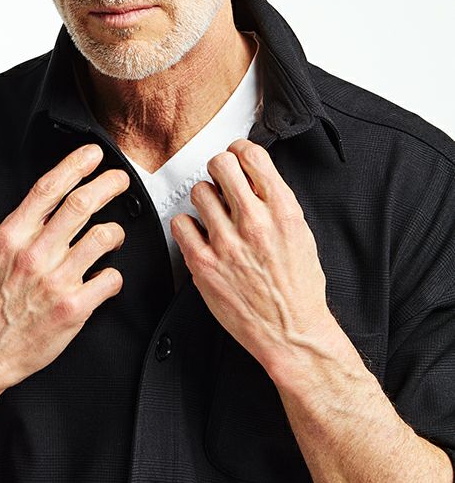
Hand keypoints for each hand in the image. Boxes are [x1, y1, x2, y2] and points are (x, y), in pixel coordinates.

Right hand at [0, 144, 128, 399]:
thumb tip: (47, 208)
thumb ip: (21, 230)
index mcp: (11, 237)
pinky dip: (114, 276)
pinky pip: (110, 279)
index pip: (48, 189)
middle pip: (81, 204)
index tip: (93, 155)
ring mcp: (55, 280)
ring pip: (102, 237)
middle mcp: (34, 254)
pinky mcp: (73, 307)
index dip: (75, 165)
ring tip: (113, 236)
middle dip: (108, 185)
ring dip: (115, 232)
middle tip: (120, 181)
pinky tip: (106, 279)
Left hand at [170, 138, 333, 372]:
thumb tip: (252, 176)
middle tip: (221, 182)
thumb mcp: (301, 234)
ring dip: (205, 199)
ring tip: (214, 215)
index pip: (252, 156)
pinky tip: (201, 236)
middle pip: (220, 164)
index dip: (240, 152)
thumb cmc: (298, 288)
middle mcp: (255, 223)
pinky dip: (188, 226)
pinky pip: (181, 223)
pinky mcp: (204, 263)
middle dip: (219, 169)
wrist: (290, 331)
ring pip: (199, 191)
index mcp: (283, 211)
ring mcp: (227, 243)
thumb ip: (276, 203)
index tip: (237, 159)